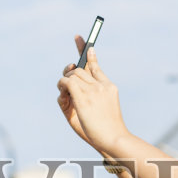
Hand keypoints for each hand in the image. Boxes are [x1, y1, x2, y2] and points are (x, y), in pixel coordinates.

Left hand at [56, 36, 128, 153]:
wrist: (115, 139)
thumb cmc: (107, 129)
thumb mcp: (102, 109)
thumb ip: (90, 96)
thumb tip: (70, 90)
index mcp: (109, 86)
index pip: (94, 65)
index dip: (86, 51)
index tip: (78, 38)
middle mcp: (101, 85)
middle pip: (79, 70)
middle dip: (69, 75)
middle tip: (65, 86)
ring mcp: (94, 90)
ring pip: (72, 75)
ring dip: (64, 83)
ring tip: (65, 94)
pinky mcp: (83, 98)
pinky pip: (67, 82)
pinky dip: (62, 86)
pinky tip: (64, 94)